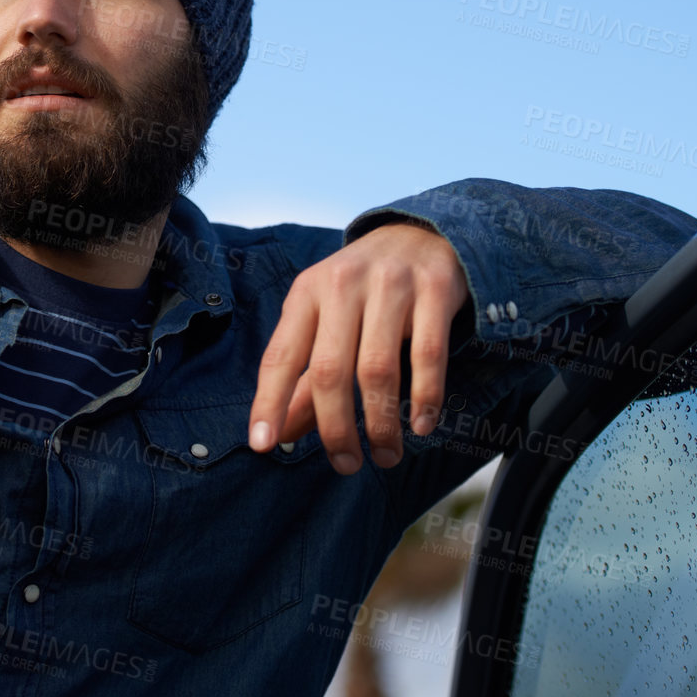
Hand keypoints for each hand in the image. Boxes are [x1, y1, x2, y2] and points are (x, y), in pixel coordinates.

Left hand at [248, 221, 467, 473]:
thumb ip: (304, 374)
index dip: (268, 402)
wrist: (422, 231)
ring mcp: (391, 284)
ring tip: (385, 455)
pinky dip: (425, 397)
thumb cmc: (363, 289)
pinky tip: (422, 425)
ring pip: (377, 370)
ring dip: (380, 424)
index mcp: (307, 292)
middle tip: (346, 464)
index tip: (262, 445)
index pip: (280, 355)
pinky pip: (428, 355)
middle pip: (329, 371)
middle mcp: (342, 284)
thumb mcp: (325, 318)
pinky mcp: (435, 288)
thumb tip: (279, 433)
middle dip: (335, 428)